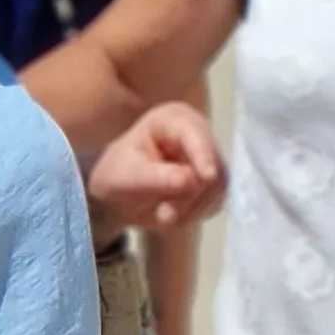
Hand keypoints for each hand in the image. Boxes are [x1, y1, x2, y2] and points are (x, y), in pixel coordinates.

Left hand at [89, 100, 224, 230]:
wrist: (119, 195)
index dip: (203, 155)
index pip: (196, 135)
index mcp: (174, 119)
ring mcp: (208, 158)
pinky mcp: (213, 182)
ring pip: (217, 188)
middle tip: (162, 215)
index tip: (207, 177)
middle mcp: (198, 134)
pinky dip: (194, 214)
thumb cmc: (118, 175)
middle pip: (213, 166)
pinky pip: (214, 202)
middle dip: (188, 197)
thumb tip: (188, 180)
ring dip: (190, 209)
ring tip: (162, 215)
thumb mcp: (127, 176)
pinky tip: (174, 214)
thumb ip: (156, 178)